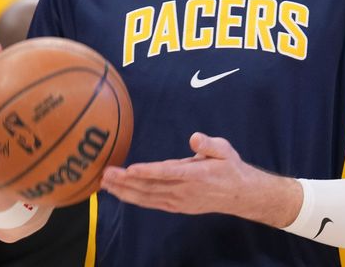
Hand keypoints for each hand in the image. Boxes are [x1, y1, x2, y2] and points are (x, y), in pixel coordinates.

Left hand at [100, 132, 302, 227]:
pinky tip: (120, 193)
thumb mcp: (225, 149)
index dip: (148, 172)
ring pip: (147, 198)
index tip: (130, 169)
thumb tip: (194, 137)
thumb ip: (209, 144)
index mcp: (196, 174)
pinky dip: (134, 198)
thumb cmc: (229, 167)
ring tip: (105, 184)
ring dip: (125, 191)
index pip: (168, 173)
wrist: (239, 195)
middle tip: (106, 174)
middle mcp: (184, 190)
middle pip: (151, 187)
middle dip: (126, 181)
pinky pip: (151, 203)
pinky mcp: (176, 206)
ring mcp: (179, 201)